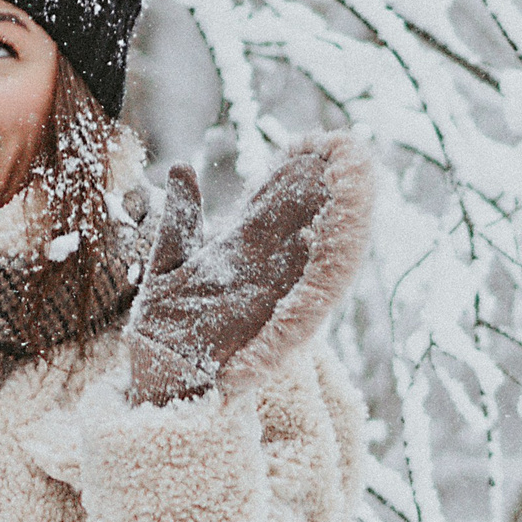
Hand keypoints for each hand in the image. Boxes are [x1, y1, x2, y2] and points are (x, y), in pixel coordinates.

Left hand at [125, 135, 370, 405]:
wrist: (162, 379)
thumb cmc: (164, 328)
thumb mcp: (169, 262)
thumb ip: (181, 218)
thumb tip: (180, 165)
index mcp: (244, 254)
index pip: (276, 207)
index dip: (295, 176)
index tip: (315, 142)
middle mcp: (266, 273)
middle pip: (304, 224)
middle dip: (328, 189)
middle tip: (351, 150)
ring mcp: (273, 300)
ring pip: (316, 256)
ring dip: (340, 225)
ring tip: (358, 186)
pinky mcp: (274, 328)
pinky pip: (307, 301)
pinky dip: (325, 274)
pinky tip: (337, 240)